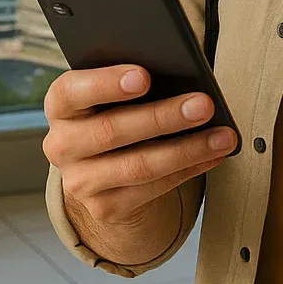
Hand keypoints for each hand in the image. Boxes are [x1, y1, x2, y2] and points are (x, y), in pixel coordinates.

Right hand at [42, 65, 236, 227]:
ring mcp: (80, 181)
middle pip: (111, 131)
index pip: (72, 91)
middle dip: (163, 117)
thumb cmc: (117, 111)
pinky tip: (213, 155)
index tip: (144, 76)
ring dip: (187, 149)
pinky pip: (152, 188)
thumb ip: (133, 82)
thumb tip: (181, 76)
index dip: (105, 84)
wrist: (103, 166)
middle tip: (203, 105)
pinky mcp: (104, 207)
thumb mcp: (113, 94)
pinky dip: (189, 169)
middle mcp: (61, 145)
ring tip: (222, 136)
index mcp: (61, 105)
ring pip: (138, 166)